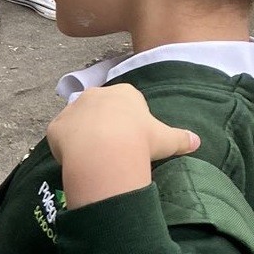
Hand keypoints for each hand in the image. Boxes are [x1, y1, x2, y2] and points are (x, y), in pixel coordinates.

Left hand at [46, 83, 199, 208]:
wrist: (104, 152)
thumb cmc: (140, 141)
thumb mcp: (167, 139)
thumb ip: (182, 138)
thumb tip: (197, 141)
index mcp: (124, 93)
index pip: (128, 101)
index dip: (131, 120)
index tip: (134, 137)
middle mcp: (96, 95)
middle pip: (100, 108)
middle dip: (105, 123)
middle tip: (113, 147)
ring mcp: (73, 108)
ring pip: (78, 120)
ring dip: (84, 133)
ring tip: (94, 155)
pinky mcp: (56, 126)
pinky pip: (60, 135)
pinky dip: (66, 146)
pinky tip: (76, 159)